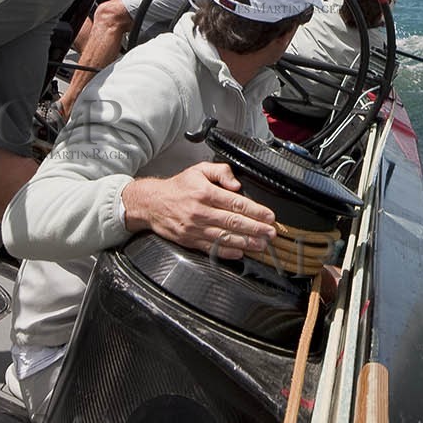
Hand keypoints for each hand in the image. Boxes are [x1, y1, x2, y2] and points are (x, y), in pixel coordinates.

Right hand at [121, 161, 275, 257]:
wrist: (152, 203)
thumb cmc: (179, 186)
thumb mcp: (200, 169)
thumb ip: (222, 172)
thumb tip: (237, 185)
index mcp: (205, 193)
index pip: (236, 204)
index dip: (256, 211)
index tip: (269, 216)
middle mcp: (201, 212)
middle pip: (233, 222)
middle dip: (255, 229)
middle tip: (270, 233)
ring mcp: (195, 228)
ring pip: (225, 237)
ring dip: (245, 243)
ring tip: (260, 245)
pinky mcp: (189, 241)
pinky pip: (211, 248)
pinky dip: (227, 252)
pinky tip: (240, 252)